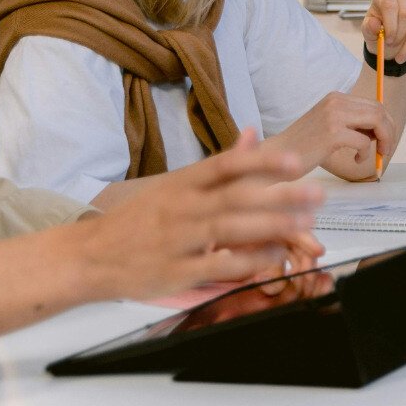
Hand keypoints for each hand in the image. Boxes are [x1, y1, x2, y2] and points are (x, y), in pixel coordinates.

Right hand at [75, 132, 322, 299]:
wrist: (89, 256)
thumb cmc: (139, 219)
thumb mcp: (175, 186)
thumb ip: (219, 166)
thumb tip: (253, 133)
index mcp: (182, 184)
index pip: (225, 165)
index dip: (262, 162)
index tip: (296, 161)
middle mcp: (181, 208)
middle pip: (236, 198)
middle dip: (280, 196)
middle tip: (317, 195)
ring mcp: (177, 240)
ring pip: (229, 230)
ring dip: (271, 227)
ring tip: (304, 225)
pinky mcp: (174, 272)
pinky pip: (216, 266)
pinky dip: (247, 262)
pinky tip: (274, 258)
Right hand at [262, 91, 395, 178]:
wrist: (276, 156)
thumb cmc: (303, 146)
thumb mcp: (329, 125)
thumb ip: (352, 123)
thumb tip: (382, 130)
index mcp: (336, 98)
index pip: (374, 104)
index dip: (386, 122)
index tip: (386, 139)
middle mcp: (335, 102)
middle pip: (379, 110)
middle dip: (389, 131)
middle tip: (386, 149)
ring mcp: (333, 116)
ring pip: (377, 121)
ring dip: (384, 140)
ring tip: (376, 154)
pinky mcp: (332, 134)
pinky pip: (363, 141)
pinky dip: (366, 153)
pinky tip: (356, 160)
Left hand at [363, 0, 405, 62]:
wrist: (392, 35)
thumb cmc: (379, 30)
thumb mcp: (368, 32)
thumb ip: (369, 28)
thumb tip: (374, 24)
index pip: (389, 5)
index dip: (390, 25)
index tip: (388, 41)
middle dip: (401, 36)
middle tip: (394, 48)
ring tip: (403, 54)